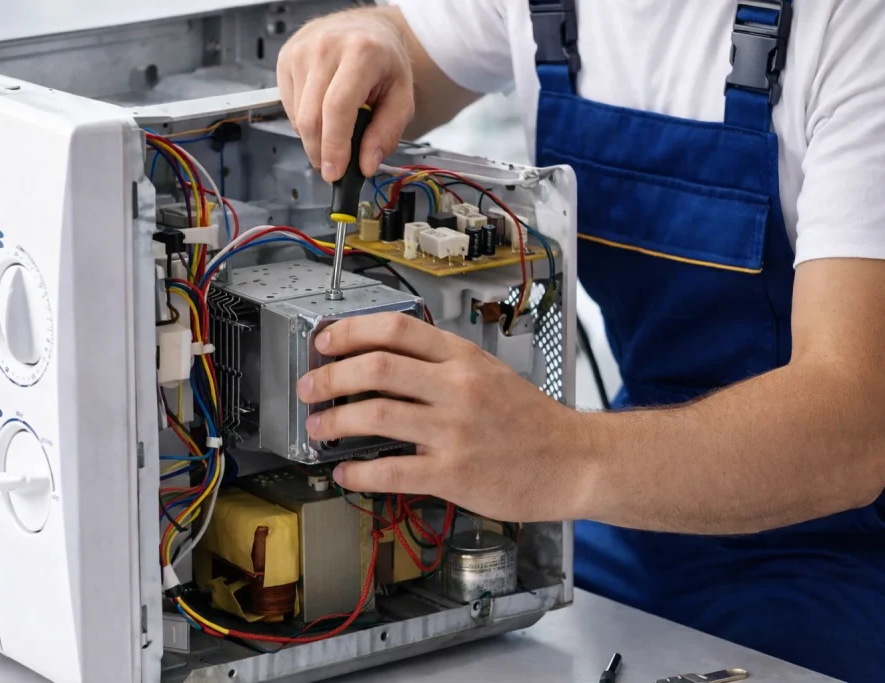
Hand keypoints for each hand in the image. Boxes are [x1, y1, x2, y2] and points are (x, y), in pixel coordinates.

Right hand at [277, 8, 414, 181]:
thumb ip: (387, 133)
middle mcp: (326, 47)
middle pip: (312, 117)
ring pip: (298, 116)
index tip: (334, 172)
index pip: (337, 108)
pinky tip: (322, 113)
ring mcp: (301, 51)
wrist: (367, 29)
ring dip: (314, 138)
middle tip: (333, 167)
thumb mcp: (402, 97)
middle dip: (321, 152)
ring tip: (335, 133)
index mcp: (360, 52)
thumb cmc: (384, 61)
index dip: (334, 146)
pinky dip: (305, 121)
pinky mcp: (286, 58)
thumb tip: (366, 165)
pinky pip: (289, 107)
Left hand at [296, 313, 588, 522]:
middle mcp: (456, 389)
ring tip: (319, 429)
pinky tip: (346, 472)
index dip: (350, 331)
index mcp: (463, 358)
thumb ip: (441, 365)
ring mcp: (454, 431)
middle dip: (329, 377)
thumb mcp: (489, 372)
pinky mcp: (453, 474)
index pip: (397, 329)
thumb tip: (383, 362)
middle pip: (376, 368)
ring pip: (375, 415)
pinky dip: (359, 471)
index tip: (324, 341)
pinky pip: (391, 471)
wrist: (574, 461)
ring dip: (334, 421)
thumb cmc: (532, 420)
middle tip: (309, 388)